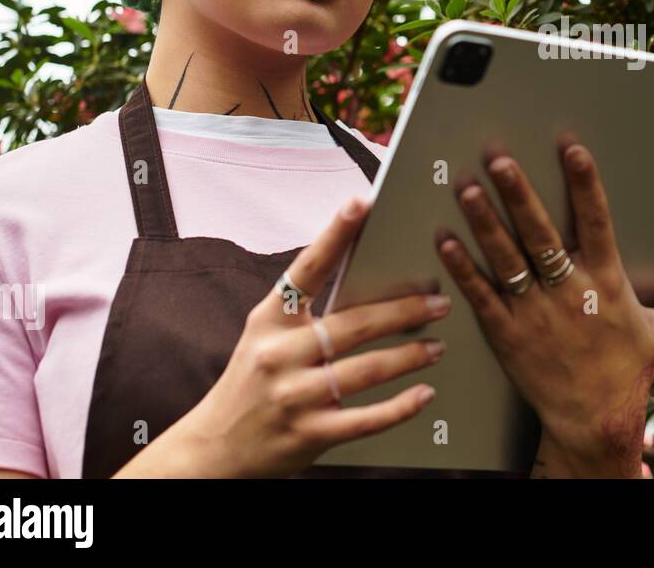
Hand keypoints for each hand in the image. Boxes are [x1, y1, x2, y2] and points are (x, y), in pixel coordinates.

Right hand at [116, 194, 451, 477]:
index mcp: (270, 320)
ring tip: (437, 345)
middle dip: (403, 310)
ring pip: (366, 369)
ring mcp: (294, 396)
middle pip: (353, 324)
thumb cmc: (249, 383)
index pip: (306, 269)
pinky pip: (366, 418)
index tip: (361, 204)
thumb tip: (365, 276)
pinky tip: (423, 393)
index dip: (334, 235)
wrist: (214, 449)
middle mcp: (280, 354)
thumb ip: (306, 311)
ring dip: (410, 355)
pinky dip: (401, 406)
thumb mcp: (266, 337)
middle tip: (438, 302)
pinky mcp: (309, 434)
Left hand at [435, 141, 653, 477]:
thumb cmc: (632, 373)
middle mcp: (568, 292)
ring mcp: (534, 313)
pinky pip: (481, 295)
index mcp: (607, 282)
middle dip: (519, 193)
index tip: (572, 149)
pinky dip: (462, 267)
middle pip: (540, 233)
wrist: (596, 420)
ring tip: (467, 189)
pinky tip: (446, 240)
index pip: (596, 221)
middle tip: (500, 160)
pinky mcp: (507, 334)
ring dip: (485, 222)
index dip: (584, 183)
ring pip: (506, 259)